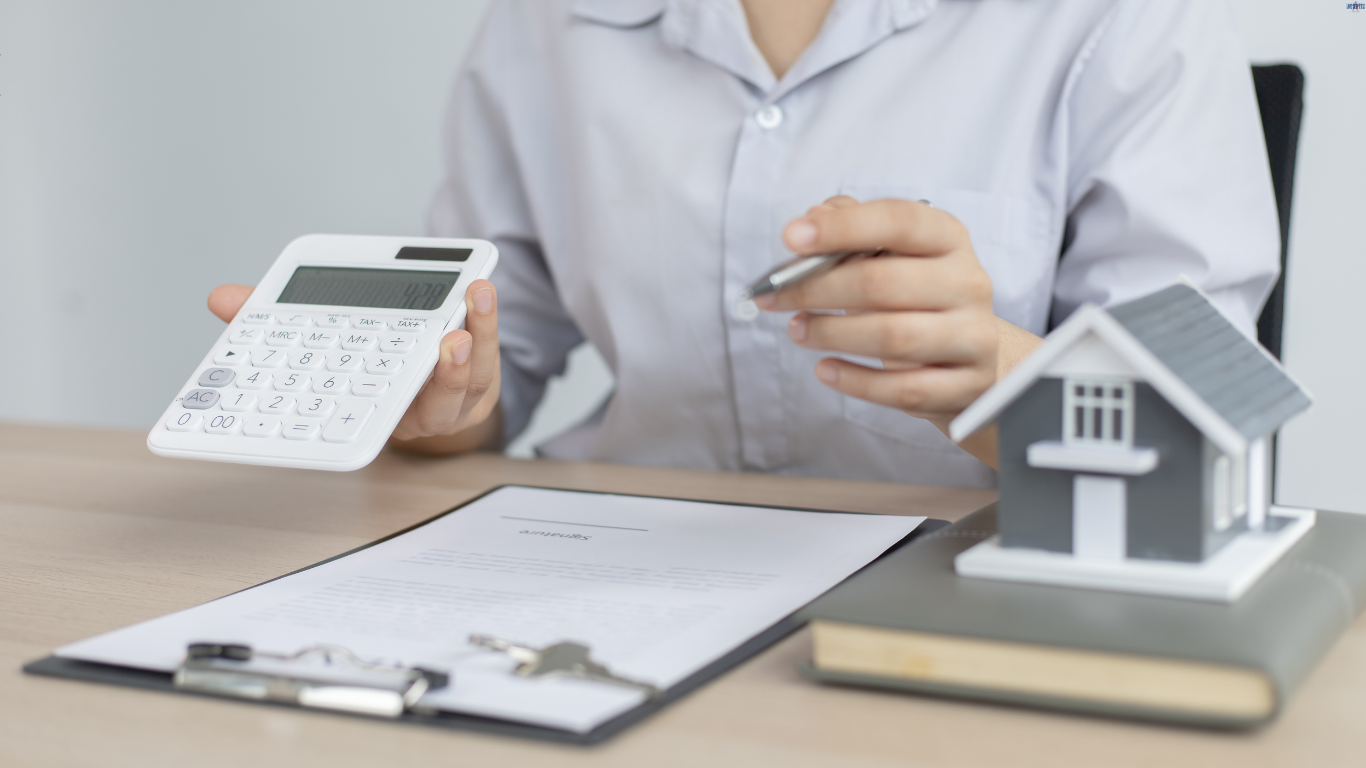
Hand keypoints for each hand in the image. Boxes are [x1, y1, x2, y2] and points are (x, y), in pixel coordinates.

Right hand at [206, 281, 502, 452]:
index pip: (363, 413)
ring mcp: (454, 394)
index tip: (345, 393)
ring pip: (470, 378)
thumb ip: (278, 323)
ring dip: (475, 340)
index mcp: (376, 411)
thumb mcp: (325, 351)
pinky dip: (486, 321)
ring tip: (472, 299)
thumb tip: (222, 300)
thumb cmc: (374, 370)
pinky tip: (481, 288)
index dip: (354, 408)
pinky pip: (488, 352)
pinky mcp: (480, 371)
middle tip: (446, 345)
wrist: (435, 400)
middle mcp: (419, 411)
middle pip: (435, 402)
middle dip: (442, 377)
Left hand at [756, 197, 1038, 465]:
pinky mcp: (966, 385)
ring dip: (831, 334)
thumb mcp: (893, 255)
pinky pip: (902, 388)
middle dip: (818, 289)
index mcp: (948, 239)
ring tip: (798, 330)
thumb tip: (815, 216)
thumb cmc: (918, 299)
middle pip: (883, 283)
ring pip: (892, 337)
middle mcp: (967, 283)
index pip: (898, 222)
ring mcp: (972, 337)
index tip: (791, 237)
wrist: (971, 356)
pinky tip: (825, 369)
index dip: (842, 228)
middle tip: (777, 296)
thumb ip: (853, 229)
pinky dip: (855, 381)